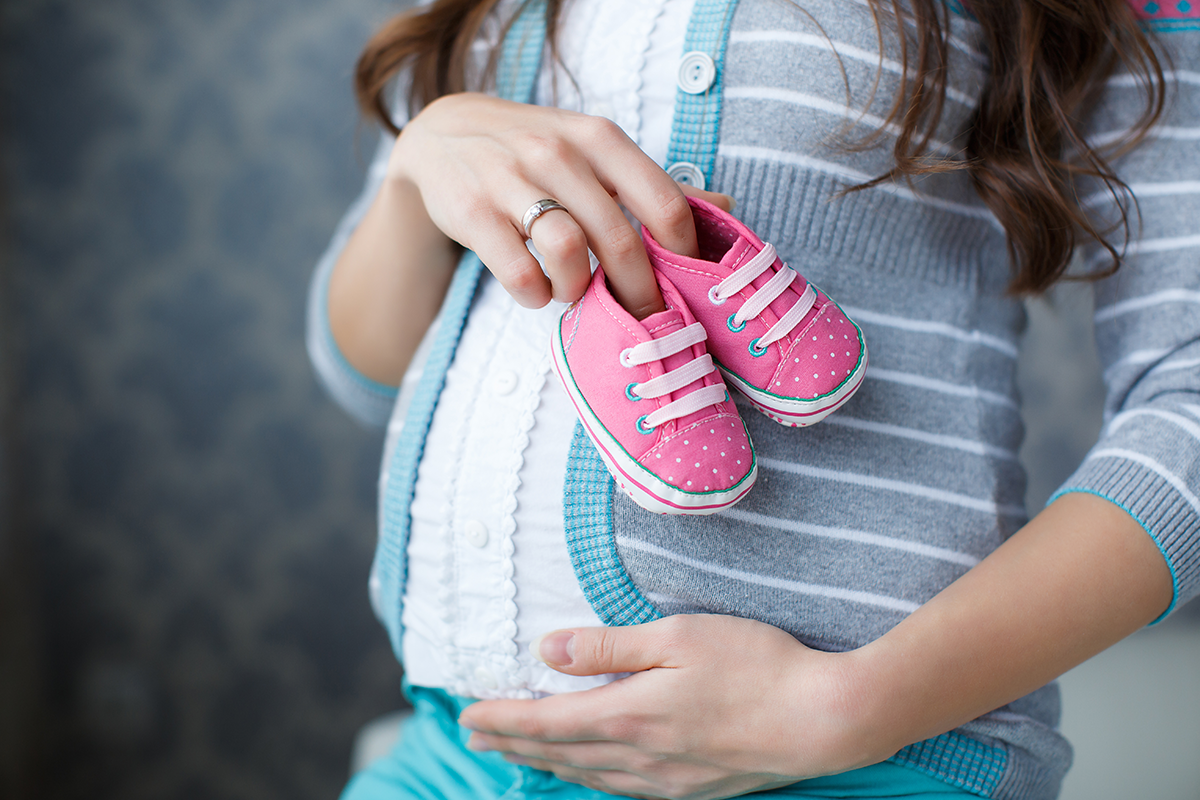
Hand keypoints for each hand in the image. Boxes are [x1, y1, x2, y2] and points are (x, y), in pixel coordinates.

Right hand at [392, 93, 733, 318]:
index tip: (684, 285)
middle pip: (619, 238)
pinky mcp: (472, 211)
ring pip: (568, 253)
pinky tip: (535, 291)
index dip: (682, 254)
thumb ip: (653, 185)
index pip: (663, 201)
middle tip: (641, 318)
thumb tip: (726, 208)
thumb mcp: (594, 153)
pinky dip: (535, 295)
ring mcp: (511, 179)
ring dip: (579, 290)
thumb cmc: (536, 153)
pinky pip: (519, 271)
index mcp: (599, 138)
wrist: (443, 136)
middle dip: (637, 292)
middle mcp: (557, 151)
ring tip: (574, 294)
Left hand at [456, 615, 882, 799]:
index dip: (502, 720)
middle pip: (559, 754)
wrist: (824, 719)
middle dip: (513, 744)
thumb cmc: (755, 665)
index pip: (545, 722)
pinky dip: (590, 779)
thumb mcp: (677, 637)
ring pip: (588, 775)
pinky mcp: (693, 789)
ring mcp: (667, 780)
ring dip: (547, 764)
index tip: (467, 716)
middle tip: (476, 738)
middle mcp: (639, 756)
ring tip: (520, 756)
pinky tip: (589, 774)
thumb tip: (547, 652)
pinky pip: (622, 789)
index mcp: (629, 714)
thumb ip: (608, 646)